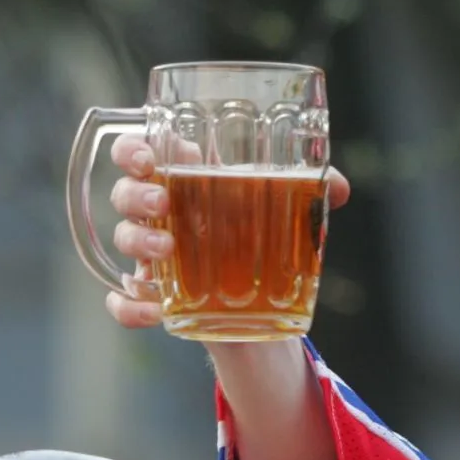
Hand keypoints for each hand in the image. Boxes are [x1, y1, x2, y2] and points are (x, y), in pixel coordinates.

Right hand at [103, 134, 352, 329]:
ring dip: (138, 240)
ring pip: (122, 239)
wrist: (261, 304)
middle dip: (135, 194)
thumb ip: (308, 193)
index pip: (138, 151)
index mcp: (184, 181)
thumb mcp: (285, 213)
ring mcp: (153, 256)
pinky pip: (123, 301)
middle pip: (123, 192)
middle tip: (163, 202)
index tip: (149, 158)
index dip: (132, 150)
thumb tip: (336, 188)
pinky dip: (129, 306)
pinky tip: (153, 310)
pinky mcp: (156, 296)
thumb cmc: (262, 238)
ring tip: (168, 249)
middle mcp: (161, 214)